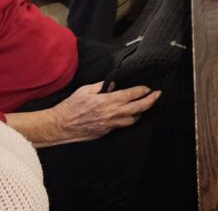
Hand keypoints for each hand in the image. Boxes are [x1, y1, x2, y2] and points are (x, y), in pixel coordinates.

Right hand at [6, 83, 160, 146]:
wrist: (60, 126)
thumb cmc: (70, 106)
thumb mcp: (85, 90)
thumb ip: (101, 87)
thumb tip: (113, 84)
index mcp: (106, 101)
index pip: (130, 95)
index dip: (142, 91)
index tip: (148, 87)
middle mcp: (111, 114)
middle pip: (137, 108)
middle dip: (149, 101)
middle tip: (157, 95)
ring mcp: (109, 125)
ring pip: (132, 120)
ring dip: (141, 112)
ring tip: (145, 106)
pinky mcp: (106, 132)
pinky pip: (122, 126)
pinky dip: (129, 120)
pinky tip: (131, 115)